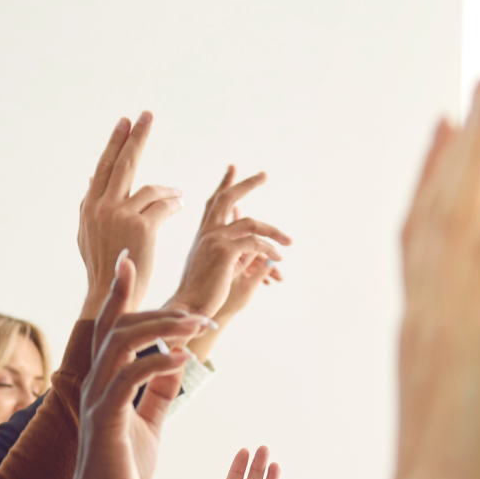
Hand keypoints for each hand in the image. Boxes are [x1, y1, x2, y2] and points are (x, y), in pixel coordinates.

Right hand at [62, 253, 209, 478]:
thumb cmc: (122, 470)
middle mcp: (96, 383)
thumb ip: (159, 390)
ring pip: (122, 343)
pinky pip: (129, 378)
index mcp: (105, 381)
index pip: (110, 327)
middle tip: (200, 314)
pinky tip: (183, 357)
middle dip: (158, 310)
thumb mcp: (149, 422)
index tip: (128, 261)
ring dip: (162, 328)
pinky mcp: (104, 419)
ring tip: (197, 325)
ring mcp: (97, 399)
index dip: (118, 293)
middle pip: (118, 325)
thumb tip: (178, 361)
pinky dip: (158, 361)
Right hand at [78, 114, 183, 318]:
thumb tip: (90, 179)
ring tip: (177, 194)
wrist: (112, 295)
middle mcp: (101, 207)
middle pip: (123, 164)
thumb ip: (90, 206)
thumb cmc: (104, 267)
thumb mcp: (88, 234)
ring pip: (149, 189)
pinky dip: (172, 203)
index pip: (104, 167)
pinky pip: (163, 205)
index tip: (126, 123)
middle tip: (147, 115)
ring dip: (166, 190)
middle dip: (136, 137)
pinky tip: (180, 205)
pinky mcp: (141, 227)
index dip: (116, 143)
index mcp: (89, 207)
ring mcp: (120, 216)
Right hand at [165, 167, 292, 358]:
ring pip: (252, 224)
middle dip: (247, 184)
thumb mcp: (224, 269)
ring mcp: (215, 239)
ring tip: (289, 241)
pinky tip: (278, 259)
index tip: (233, 170)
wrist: (190, 308)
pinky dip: (270, 250)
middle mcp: (207, 233)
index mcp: (204, 235)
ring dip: (274, 232)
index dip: (224, 185)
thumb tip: (260, 249)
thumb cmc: (205, 294)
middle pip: (228, 198)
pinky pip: (255, 243)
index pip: (214, 203)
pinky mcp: (225, 251)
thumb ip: (238, 255)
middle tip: (264, 174)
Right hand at [393, 82, 479, 478]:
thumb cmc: (456, 468)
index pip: (418, 241)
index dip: (429, 186)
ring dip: (471, 152)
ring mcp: (436, 315)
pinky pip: (476, 245)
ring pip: (449, 215)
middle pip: (428, 212)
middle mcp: (418, 310)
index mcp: (417, 327)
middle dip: (448, 154)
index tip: (444, 139)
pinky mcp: (463, 326)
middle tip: (464, 99)